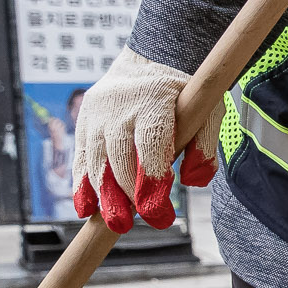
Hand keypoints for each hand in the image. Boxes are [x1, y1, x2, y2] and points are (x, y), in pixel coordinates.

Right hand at [71, 49, 214, 232]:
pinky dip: (81, 186)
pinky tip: (86, 209)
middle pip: (120, 159)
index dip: (152, 181)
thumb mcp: (207, 109)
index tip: (159, 212)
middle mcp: (120, 109)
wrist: (145, 64)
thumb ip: (206, 145)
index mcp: (154, 101)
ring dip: (104, 197)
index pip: (150, 145)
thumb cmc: (183, 95)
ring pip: (96, 162)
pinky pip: (80, 159)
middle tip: (144, 223)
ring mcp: (97, 117)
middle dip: (129, 197)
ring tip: (117, 224)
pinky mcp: (83, 124)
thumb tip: (193, 181)